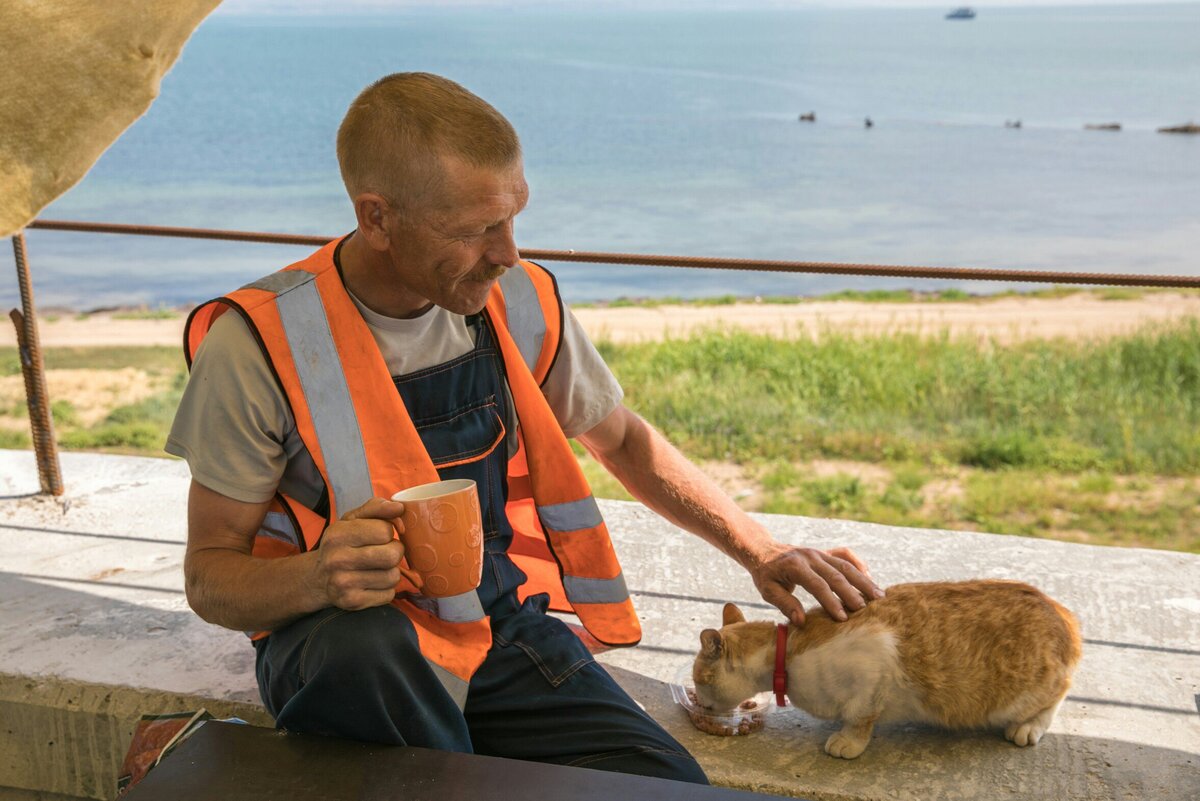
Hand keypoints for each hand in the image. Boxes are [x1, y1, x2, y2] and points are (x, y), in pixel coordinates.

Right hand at [309, 497, 419, 610]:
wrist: (317, 578)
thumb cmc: (342, 544)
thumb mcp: (352, 520)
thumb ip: (376, 508)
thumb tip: (399, 508)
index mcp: (338, 534)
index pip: (385, 530)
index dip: (388, 532)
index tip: (380, 536)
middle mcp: (337, 559)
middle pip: (392, 555)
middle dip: (394, 552)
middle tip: (384, 552)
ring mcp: (343, 583)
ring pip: (393, 576)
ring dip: (391, 572)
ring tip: (377, 568)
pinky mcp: (351, 602)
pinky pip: (388, 595)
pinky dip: (386, 589)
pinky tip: (372, 583)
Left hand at [748, 542, 882, 625]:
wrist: (764, 550)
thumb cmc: (766, 575)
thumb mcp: (767, 590)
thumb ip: (784, 604)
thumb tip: (802, 621)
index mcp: (795, 566)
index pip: (817, 585)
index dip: (831, 601)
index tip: (843, 618)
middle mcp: (811, 556)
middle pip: (836, 574)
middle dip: (852, 593)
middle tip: (866, 610)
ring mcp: (819, 553)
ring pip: (846, 565)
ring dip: (863, 580)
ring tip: (879, 596)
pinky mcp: (825, 552)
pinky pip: (845, 554)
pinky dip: (859, 564)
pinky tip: (869, 577)